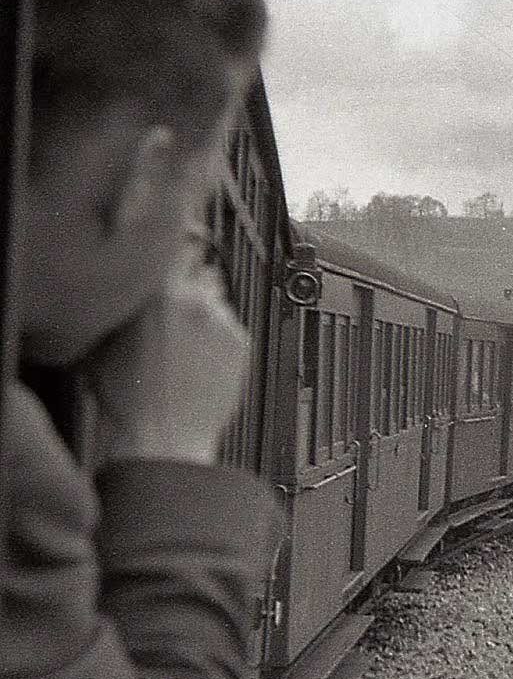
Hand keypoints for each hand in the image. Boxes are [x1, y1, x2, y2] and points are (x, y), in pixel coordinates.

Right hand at [84, 257, 249, 464]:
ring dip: (204, 311)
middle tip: (174, 307)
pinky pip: (230, 327)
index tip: (174, 249)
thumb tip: (131, 283)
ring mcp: (222, 321)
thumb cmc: (126, 395)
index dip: (175, 248)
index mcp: (160, 291)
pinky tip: (198, 359)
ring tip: (183, 343)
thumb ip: (126, 300)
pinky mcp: (241, 342)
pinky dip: (218, 336)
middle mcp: (195, 300)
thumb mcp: (106, 337)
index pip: (177, 244)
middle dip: (189, 281)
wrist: (162, 434)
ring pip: (217, 299)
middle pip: (200, 269)